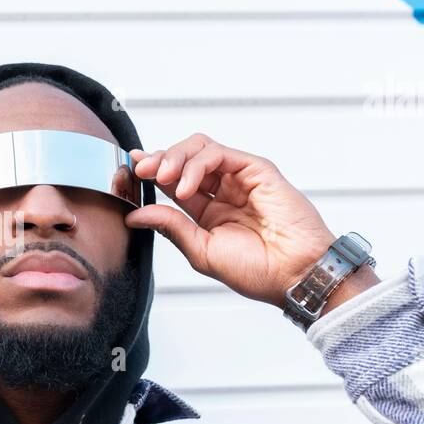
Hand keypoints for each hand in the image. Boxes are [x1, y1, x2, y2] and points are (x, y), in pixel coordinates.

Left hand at [124, 134, 374, 308]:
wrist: (294, 275)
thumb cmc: (258, 271)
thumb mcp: (201, 251)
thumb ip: (170, 227)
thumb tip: (135, 214)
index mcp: (208, 211)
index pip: (173, 181)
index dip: (151, 171)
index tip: (129, 170)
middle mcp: (223, 190)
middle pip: (183, 158)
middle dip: (157, 160)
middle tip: (141, 170)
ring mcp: (239, 178)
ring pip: (199, 148)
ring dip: (174, 158)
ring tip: (163, 178)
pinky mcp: (256, 170)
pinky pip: (219, 153)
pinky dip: (196, 165)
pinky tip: (186, 187)